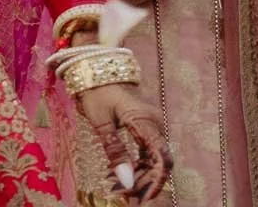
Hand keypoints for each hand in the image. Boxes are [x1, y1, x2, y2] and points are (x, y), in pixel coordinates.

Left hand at [75, 83, 171, 203]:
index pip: (162, 159)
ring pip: (152, 159)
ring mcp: (151, 124)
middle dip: (143, 183)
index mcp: (146, 122)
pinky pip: (145, 151)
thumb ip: (114, 151)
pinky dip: (134, 165)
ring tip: (116, 189)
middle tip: (124, 198)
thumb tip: (126, 182)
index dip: (156, 183)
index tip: (142, 199)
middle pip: (158, 162)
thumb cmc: (96, 88)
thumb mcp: (101, 122)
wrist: (96, 63)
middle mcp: (154, 123)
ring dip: (137, 176)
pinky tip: (117, 175)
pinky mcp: (144, 125)